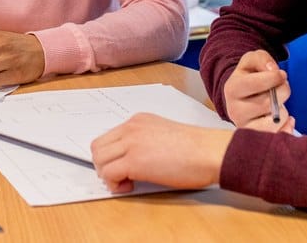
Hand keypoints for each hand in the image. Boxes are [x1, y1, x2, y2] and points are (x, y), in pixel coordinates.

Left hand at [91, 113, 232, 193]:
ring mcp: (131, 142)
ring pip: (99, 160)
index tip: (122, 167)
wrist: (208, 151)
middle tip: (121, 177)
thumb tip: (131, 160)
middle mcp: (131, 127)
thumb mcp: (163, 135)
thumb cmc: (196, 149)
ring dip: (108, 175)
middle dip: (105, 165)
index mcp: (138, 120)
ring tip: (127, 182)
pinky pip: (108, 174)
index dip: (111, 156)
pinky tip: (131, 186)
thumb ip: (144, 141)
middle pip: (98, 147)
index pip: (108, 137)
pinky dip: (115, 184)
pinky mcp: (134, 161)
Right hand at [223, 49, 294, 132]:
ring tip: (274, 105)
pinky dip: (287, 126)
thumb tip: (273, 71)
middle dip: (282, 91)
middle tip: (280, 88)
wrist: (241, 97)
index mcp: (232, 89)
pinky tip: (283, 119)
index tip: (281, 74)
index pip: (255, 84)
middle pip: (269, 103)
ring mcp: (245, 127)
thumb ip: (262, 59)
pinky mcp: (257, 140)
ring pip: (276, 120)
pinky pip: (279, 135)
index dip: (274, 77)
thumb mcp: (251, 61)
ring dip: (282, 110)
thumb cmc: (249, 78)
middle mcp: (235, 110)